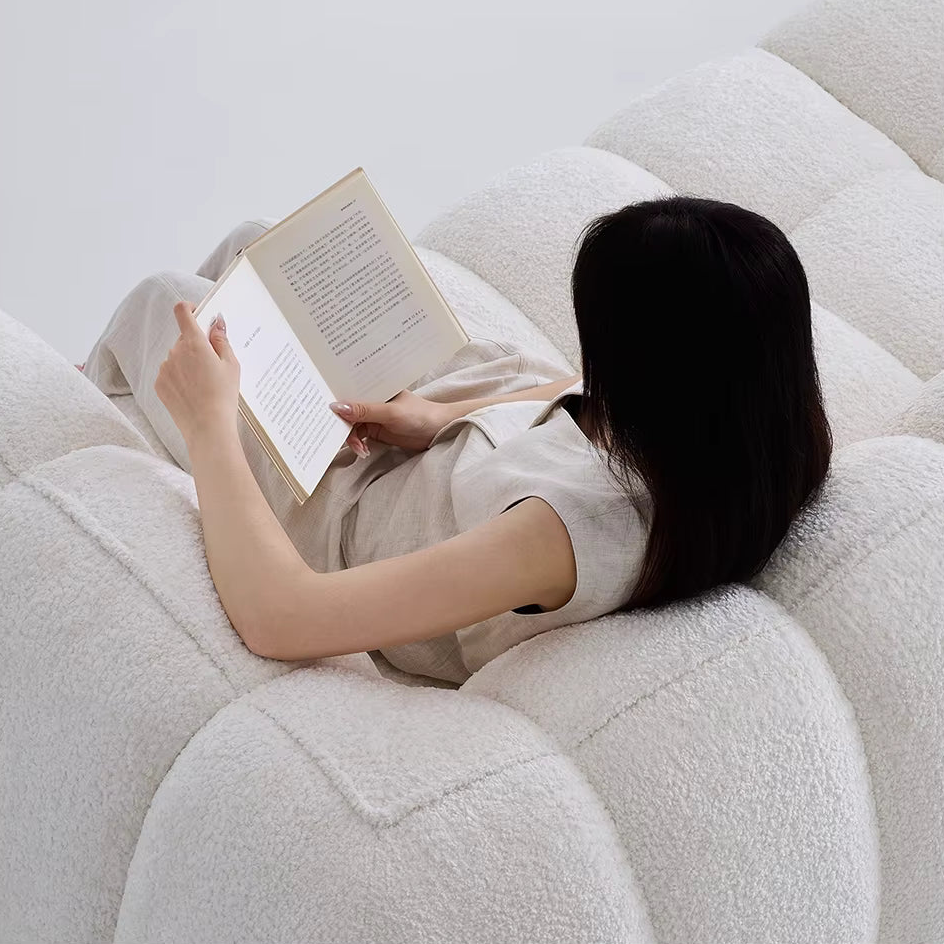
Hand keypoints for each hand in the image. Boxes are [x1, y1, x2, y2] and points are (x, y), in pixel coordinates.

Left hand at [155, 302, 240, 444]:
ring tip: (204, 384)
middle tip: (213, 364)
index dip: (189, 308)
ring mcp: (164, 368)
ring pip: (176, 357)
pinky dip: (180, 378)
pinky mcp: (159, 384)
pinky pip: (170, 373)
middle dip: (196, 345)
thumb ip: (221, 340)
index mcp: (194, 343)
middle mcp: (175, 352)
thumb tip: (216, 323)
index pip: (182, 312)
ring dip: (188, 363)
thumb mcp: (231, 365)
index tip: (197, 313)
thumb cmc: (223, 396)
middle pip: (183, 339)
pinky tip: (193, 393)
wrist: (207, 427)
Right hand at [329, 389, 455, 455]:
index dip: (335, 399)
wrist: (438, 431)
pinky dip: (358, 444)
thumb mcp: (390, 413)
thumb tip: (336, 407)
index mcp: (374, 387)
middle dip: (340, 423)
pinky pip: (359, 436)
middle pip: (347, 410)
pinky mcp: (376, 430)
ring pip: (351, 426)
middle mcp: (371, 399)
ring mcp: (373, 415)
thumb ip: (364, 411)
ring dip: (351, 438)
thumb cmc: (419, 415)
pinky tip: (363, 451)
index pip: (349, 391)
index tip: (323, 412)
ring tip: (360, 449)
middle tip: (335, 436)